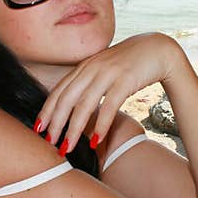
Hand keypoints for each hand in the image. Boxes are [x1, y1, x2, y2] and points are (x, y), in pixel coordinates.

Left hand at [35, 32, 183, 153]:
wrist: (157, 50)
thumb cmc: (130, 64)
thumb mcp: (104, 70)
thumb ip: (89, 83)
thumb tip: (75, 107)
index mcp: (84, 67)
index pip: (59, 91)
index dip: (47, 110)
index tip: (39, 129)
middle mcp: (92, 69)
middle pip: (66, 99)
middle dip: (55, 123)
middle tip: (50, 143)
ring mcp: (108, 73)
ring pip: (84, 105)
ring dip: (74, 129)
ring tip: (68, 148)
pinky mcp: (125, 80)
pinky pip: (109, 106)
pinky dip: (101, 125)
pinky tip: (95, 140)